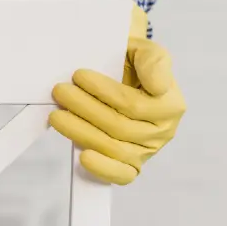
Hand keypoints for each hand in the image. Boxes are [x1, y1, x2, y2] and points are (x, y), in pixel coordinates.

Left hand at [49, 4, 185, 184]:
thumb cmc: (130, 63)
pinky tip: (83, 157)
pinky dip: (102, 168)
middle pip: (118, 125)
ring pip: (112, 147)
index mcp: (170, 104)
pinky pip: (122, 175)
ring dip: (80, 131)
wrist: (120, 74)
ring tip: (56, 115)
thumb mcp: (144, 51)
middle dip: (83, 107)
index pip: (132, 103)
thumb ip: (154, 62)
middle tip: (59, 91)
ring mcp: (147, 150)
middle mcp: (163, 131)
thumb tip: (158, 87)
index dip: (102, 91)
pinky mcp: (132, 165)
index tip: (78, 75)